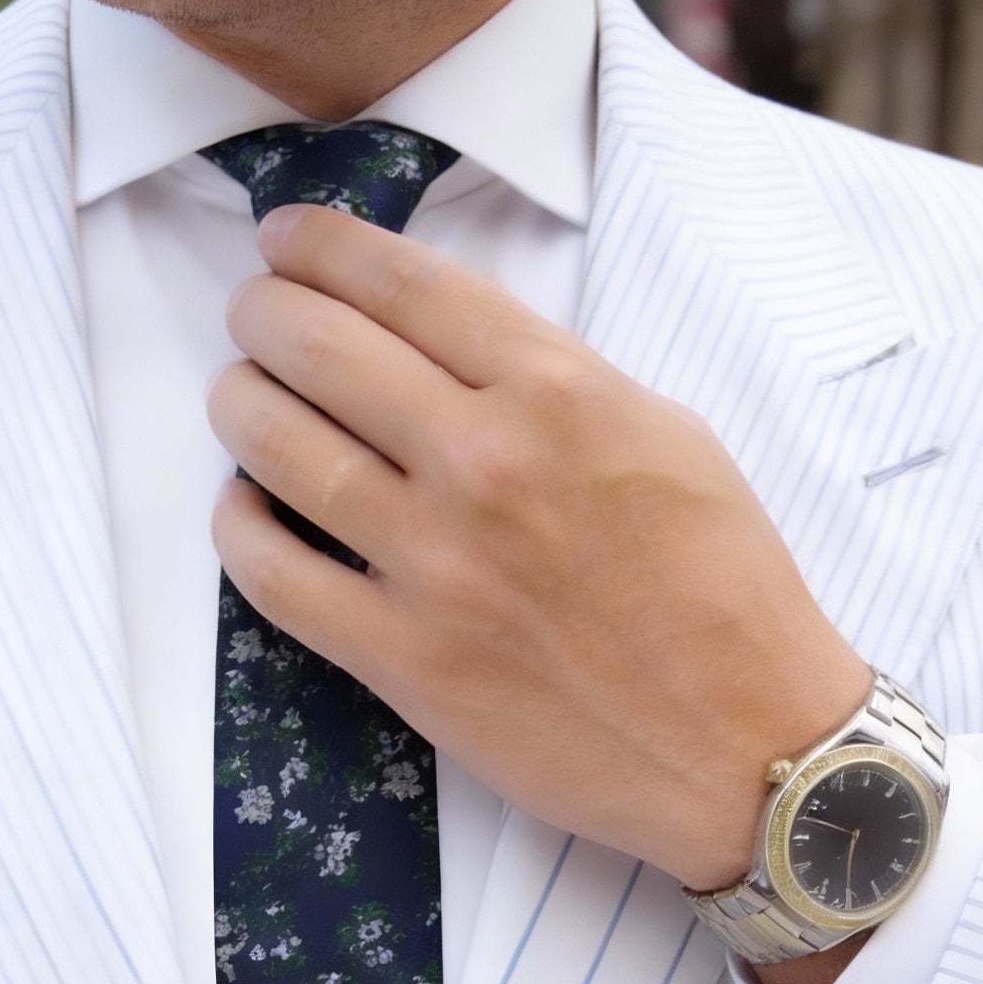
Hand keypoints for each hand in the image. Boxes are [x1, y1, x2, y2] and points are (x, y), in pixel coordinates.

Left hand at [207, 205, 873, 896]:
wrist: (747, 744)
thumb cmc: (724, 592)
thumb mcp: (668, 438)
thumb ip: (559, 383)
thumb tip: (456, 355)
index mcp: (560, 392)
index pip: (405, 285)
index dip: (324, 247)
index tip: (286, 239)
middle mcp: (486, 463)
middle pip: (323, 350)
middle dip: (265, 314)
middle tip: (251, 314)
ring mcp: (437, 564)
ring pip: (282, 451)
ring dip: (239, 405)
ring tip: (235, 394)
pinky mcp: (405, 659)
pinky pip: (278, 578)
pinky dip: (240, 530)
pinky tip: (242, 509)